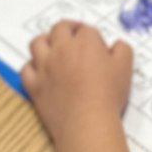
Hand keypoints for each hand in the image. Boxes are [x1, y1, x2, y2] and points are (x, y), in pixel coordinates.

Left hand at [21, 21, 132, 147]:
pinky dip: (32, 67)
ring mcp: (45, 67)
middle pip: (59, 28)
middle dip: (68, 29)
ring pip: (37, 43)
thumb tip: (117, 45)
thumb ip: (122, 50)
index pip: (86, 30)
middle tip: (74, 36)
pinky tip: (40, 71)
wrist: (87, 122)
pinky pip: (26, 69)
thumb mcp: (125, 68)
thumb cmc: (107, 95)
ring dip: (45, 41)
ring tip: (53, 47)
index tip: (97, 48)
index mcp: (85, 42)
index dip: (93, 37)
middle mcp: (62, 49)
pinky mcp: (35, 85)